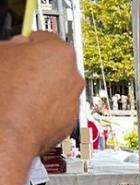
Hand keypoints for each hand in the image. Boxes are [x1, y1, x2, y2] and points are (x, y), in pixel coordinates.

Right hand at [0, 32, 83, 154]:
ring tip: (17, 95)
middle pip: (54, 65)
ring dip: (41, 89)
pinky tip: (24, 110)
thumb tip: (18, 48)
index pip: (44, 39)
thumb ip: (14, 46)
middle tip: (16, 73)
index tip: (21, 48)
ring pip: (56, 88)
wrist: (7, 132)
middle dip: (36, 68)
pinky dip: (43, 109)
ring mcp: (73, 101)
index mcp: (59, 53)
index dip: (28, 44)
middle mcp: (74, 77)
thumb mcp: (0, 54)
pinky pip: (56, 109)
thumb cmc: (3, 94)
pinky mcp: (68, 122)